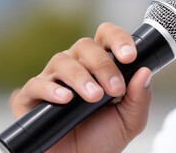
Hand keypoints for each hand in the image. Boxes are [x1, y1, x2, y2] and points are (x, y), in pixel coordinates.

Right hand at [9, 22, 151, 152]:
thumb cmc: (103, 138)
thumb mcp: (130, 120)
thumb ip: (140, 97)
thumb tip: (145, 72)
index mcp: (100, 65)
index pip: (107, 37)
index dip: (118, 39)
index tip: (131, 56)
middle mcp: (75, 66)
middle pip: (85, 45)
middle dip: (103, 65)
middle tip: (115, 88)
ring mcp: (52, 79)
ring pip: (62, 60)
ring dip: (81, 77)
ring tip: (94, 97)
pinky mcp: (30, 98)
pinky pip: (35, 84)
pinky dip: (51, 89)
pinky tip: (65, 99)